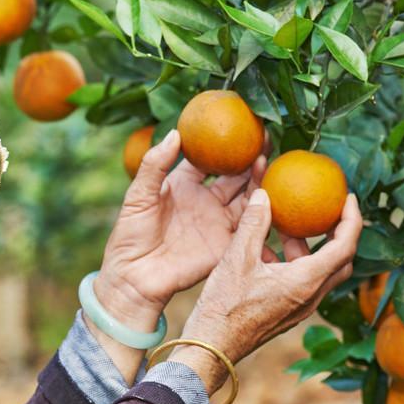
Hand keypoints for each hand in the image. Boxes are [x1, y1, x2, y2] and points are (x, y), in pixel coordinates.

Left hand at [97, 128, 269, 319]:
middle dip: (251, 157)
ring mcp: (219, 221)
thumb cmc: (129, 235)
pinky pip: (252, 225)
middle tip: (265, 139)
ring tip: (268, 160)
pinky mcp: (228, 244)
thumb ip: (154, 165)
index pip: (208, 159)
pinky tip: (274, 195)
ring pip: (247, 196)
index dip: (223, 144)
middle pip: (235, 174)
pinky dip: (264, 211)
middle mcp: (205, 200)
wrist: (135, 277)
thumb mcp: (137, 196)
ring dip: (260, 179)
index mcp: (183, 185)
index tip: (238, 127)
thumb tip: (174, 133)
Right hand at [170, 189, 362, 395]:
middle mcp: (311, 296)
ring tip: (290, 228)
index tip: (347, 198)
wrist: (213, 347)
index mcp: (306, 280)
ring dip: (312, 248)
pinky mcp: (288, 313)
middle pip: (341, 260)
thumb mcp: (236, 259)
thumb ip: (254, 224)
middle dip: (339, 233)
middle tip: (329, 212)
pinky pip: (304, 283)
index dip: (352, 219)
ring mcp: (300, 307)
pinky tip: (268, 252)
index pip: (345, 246)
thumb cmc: (224, 306)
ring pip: (321, 272)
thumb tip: (264, 194)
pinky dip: (296, 263)